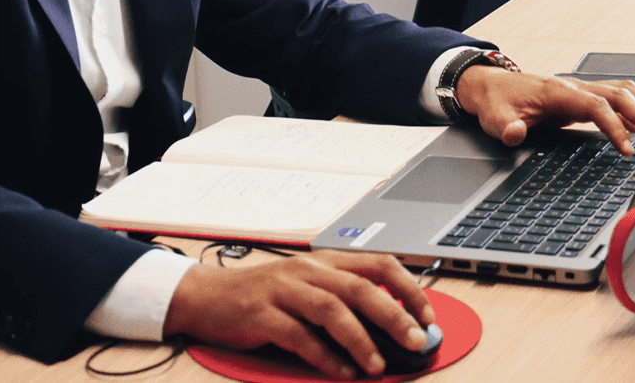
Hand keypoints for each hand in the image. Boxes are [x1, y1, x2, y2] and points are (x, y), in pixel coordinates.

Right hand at [162, 250, 432, 379]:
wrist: (206, 296)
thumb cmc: (262, 295)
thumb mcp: (305, 287)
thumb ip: (342, 300)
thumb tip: (391, 328)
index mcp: (322, 262)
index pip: (378, 263)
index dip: (408, 288)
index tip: (428, 316)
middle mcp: (305, 270)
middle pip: (359, 287)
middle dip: (394, 315)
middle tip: (417, 341)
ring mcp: (282, 290)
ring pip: (331, 309)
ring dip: (361, 338)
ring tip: (379, 364)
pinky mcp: (261, 314)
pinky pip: (299, 335)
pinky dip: (324, 355)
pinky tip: (341, 371)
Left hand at [457, 65, 634, 155]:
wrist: (490, 87)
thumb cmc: (496, 102)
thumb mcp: (494, 119)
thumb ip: (506, 128)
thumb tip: (515, 133)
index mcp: (558, 92)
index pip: (597, 105)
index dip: (615, 126)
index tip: (627, 150)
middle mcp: (574, 87)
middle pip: (620, 94)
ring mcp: (580, 90)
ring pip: (623, 91)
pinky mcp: (581, 97)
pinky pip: (616, 98)